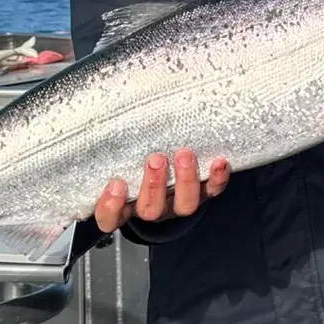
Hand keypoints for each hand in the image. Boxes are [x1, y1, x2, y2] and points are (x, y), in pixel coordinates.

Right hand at [92, 150, 230, 233]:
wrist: (168, 173)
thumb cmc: (134, 162)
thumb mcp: (119, 157)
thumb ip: (111, 145)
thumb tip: (105, 106)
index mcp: (125, 204)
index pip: (110, 217)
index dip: (111, 207)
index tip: (116, 185)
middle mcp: (152, 207)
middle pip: (151, 209)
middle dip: (154, 185)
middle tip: (155, 160)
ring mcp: (178, 202)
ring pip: (184, 204)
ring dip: (185, 180)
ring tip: (183, 155)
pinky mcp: (202, 194)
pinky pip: (212, 191)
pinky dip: (217, 178)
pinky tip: (219, 162)